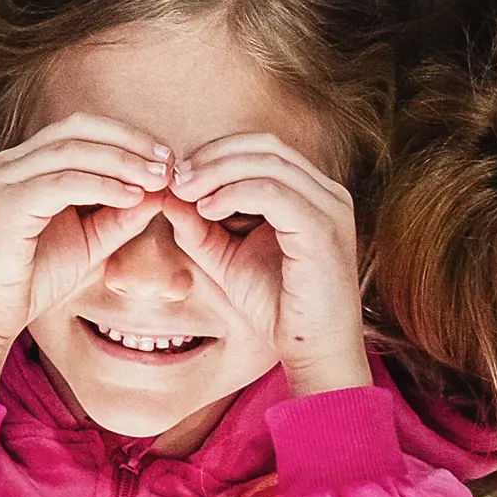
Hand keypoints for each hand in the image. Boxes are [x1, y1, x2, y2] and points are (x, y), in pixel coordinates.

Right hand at [0, 113, 178, 391]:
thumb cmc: (33, 279)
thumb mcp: (89, 243)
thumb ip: (119, 217)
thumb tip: (159, 192)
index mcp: (27, 163)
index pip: (82, 129)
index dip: (127, 137)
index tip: (167, 158)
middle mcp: (11, 162)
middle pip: (79, 128)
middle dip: (129, 141)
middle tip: (168, 163)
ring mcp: (4, 179)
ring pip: (72, 150)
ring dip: (122, 161)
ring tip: (157, 179)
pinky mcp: (5, 204)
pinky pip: (61, 182)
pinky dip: (101, 186)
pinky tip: (131, 196)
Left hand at [168, 134, 372, 393]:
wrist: (312, 351)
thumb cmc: (278, 306)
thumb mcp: (228, 259)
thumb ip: (201, 228)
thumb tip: (166, 195)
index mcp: (311, 192)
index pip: (262, 147)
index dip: (216, 152)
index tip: (178, 175)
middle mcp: (327, 192)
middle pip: (265, 146)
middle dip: (214, 156)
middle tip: (176, 178)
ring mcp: (329, 208)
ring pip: (268, 163)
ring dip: (218, 172)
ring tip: (185, 191)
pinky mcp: (323, 230)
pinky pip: (273, 193)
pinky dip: (234, 194)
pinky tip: (208, 210)